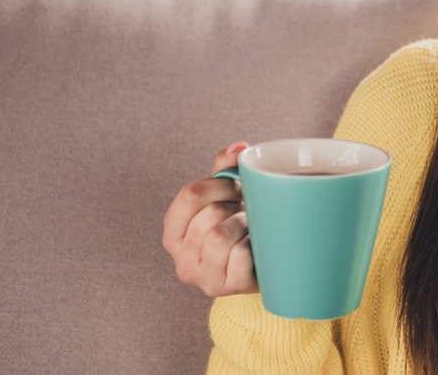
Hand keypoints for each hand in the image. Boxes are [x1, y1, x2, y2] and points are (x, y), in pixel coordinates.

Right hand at [161, 142, 257, 296]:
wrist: (264, 268)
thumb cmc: (239, 229)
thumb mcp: (225, 199)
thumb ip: (224, 169)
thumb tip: (238, 148)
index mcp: (174, 233)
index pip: (190, 195)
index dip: (219, 184)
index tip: (236, 186)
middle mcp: (181, 258)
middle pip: (208, 216)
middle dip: (235, 207)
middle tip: (248, 209)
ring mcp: (202, 277)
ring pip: (220, 236)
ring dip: (244, 225)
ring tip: (252, 228)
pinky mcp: (226, 288)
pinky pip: (239, 255)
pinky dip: (254, 245)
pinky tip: (257, 246)